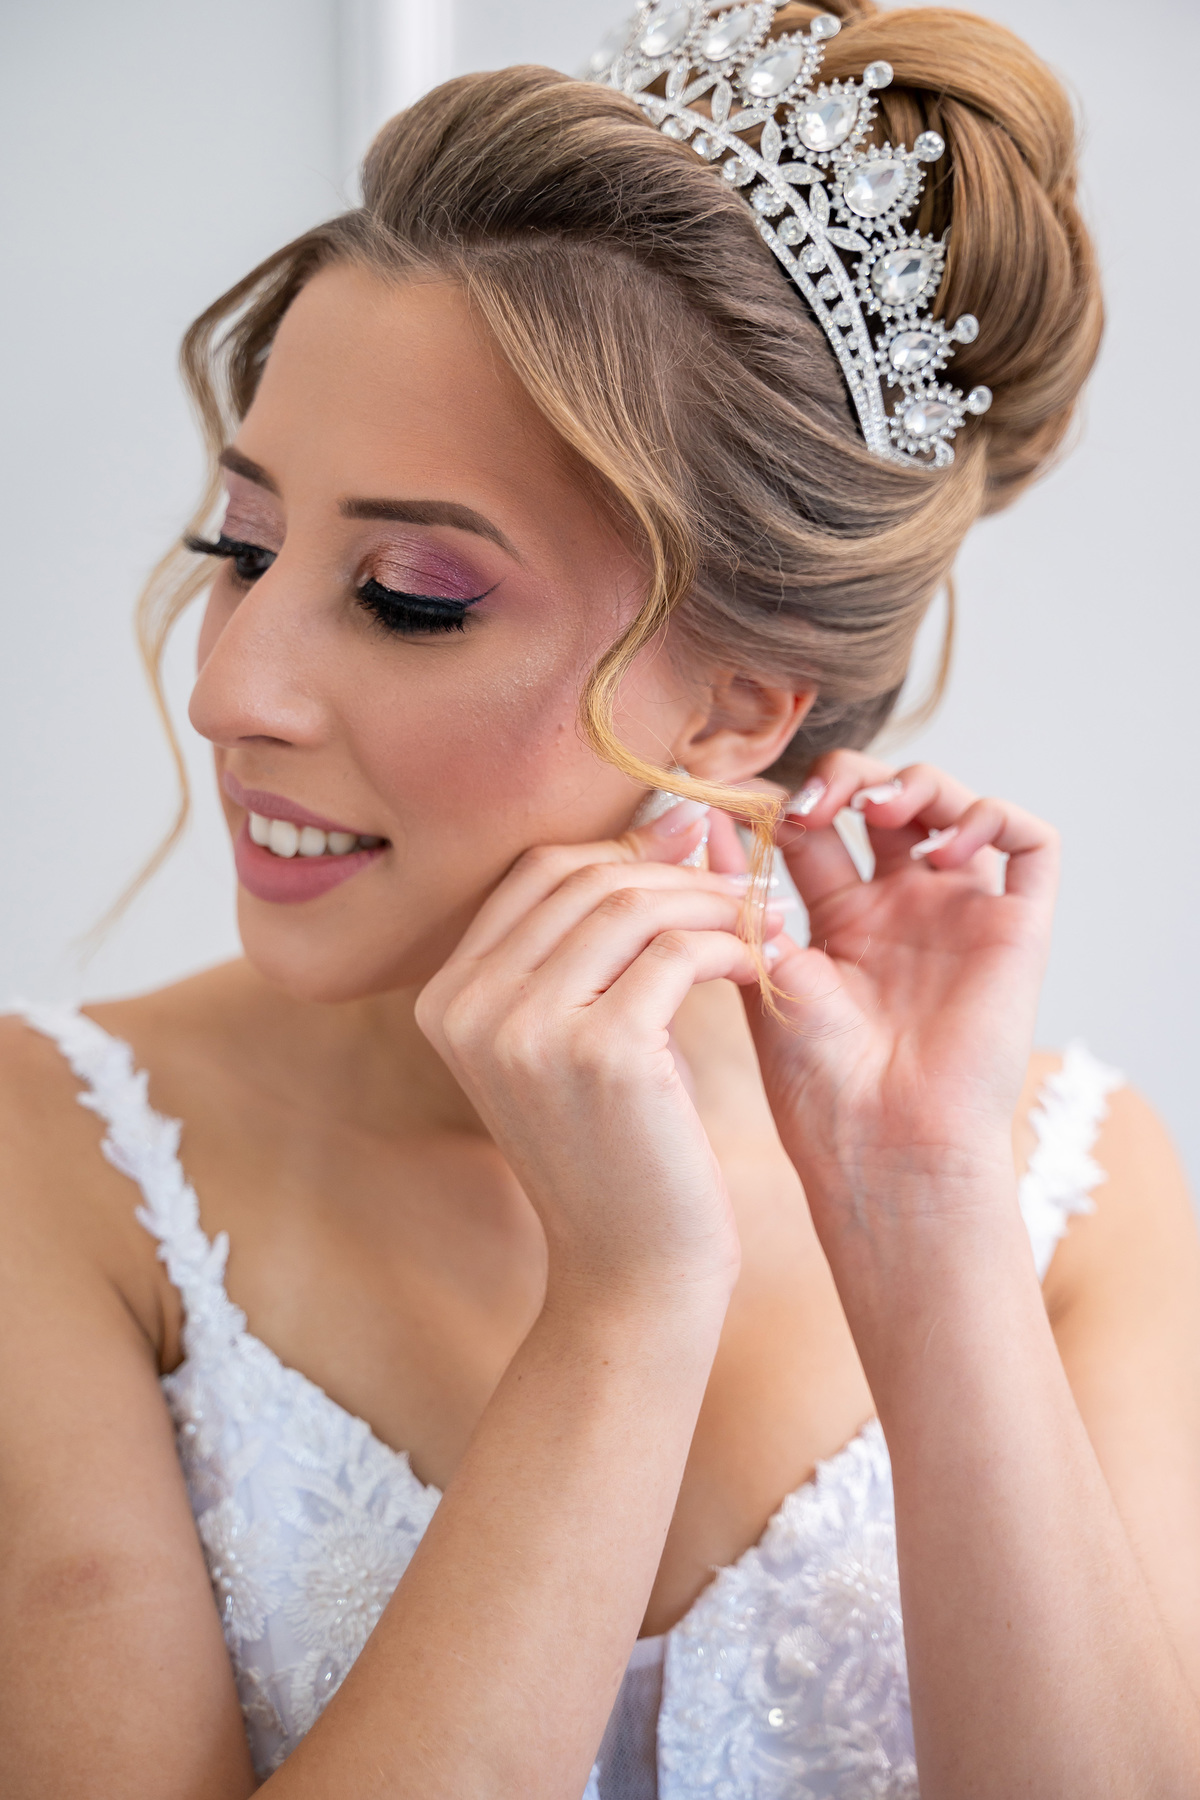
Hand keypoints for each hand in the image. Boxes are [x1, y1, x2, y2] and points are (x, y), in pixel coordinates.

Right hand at [416, 800, 786, 1308]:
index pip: (537, 873)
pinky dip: (730, 947)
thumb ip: (594, 939)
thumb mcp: (576, 1035)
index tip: (694, 848)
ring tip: (758, 925)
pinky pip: (678, 954)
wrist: (630, 1273)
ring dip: (710, 904)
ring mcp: (524, 1028)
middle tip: (741, 889)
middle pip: (583, 879)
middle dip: (674, 870)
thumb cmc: (617, 1149)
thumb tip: (672, 814)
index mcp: (445, 997)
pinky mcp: (600, 1051)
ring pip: (633, 906)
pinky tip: (759, 966)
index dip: (624, 850)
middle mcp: (467, 1007)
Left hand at [740, 751, 1058, 1241]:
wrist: (881, 1152)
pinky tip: (939, 849)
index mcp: (841, 923)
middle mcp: (904, 911)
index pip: (816, 827)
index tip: (743, 802)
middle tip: (810, 804)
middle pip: (885, 799)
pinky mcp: (1017, 929)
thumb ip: (741, 898)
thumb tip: (703, 823)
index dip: (784, 800)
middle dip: (848, 777)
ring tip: (876, 811)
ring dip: (915, 782)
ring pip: (956, 803)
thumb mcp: (765, 975)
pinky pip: (1031, 842)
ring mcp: (961, 916)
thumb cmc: (818, 1090)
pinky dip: (990, 816)